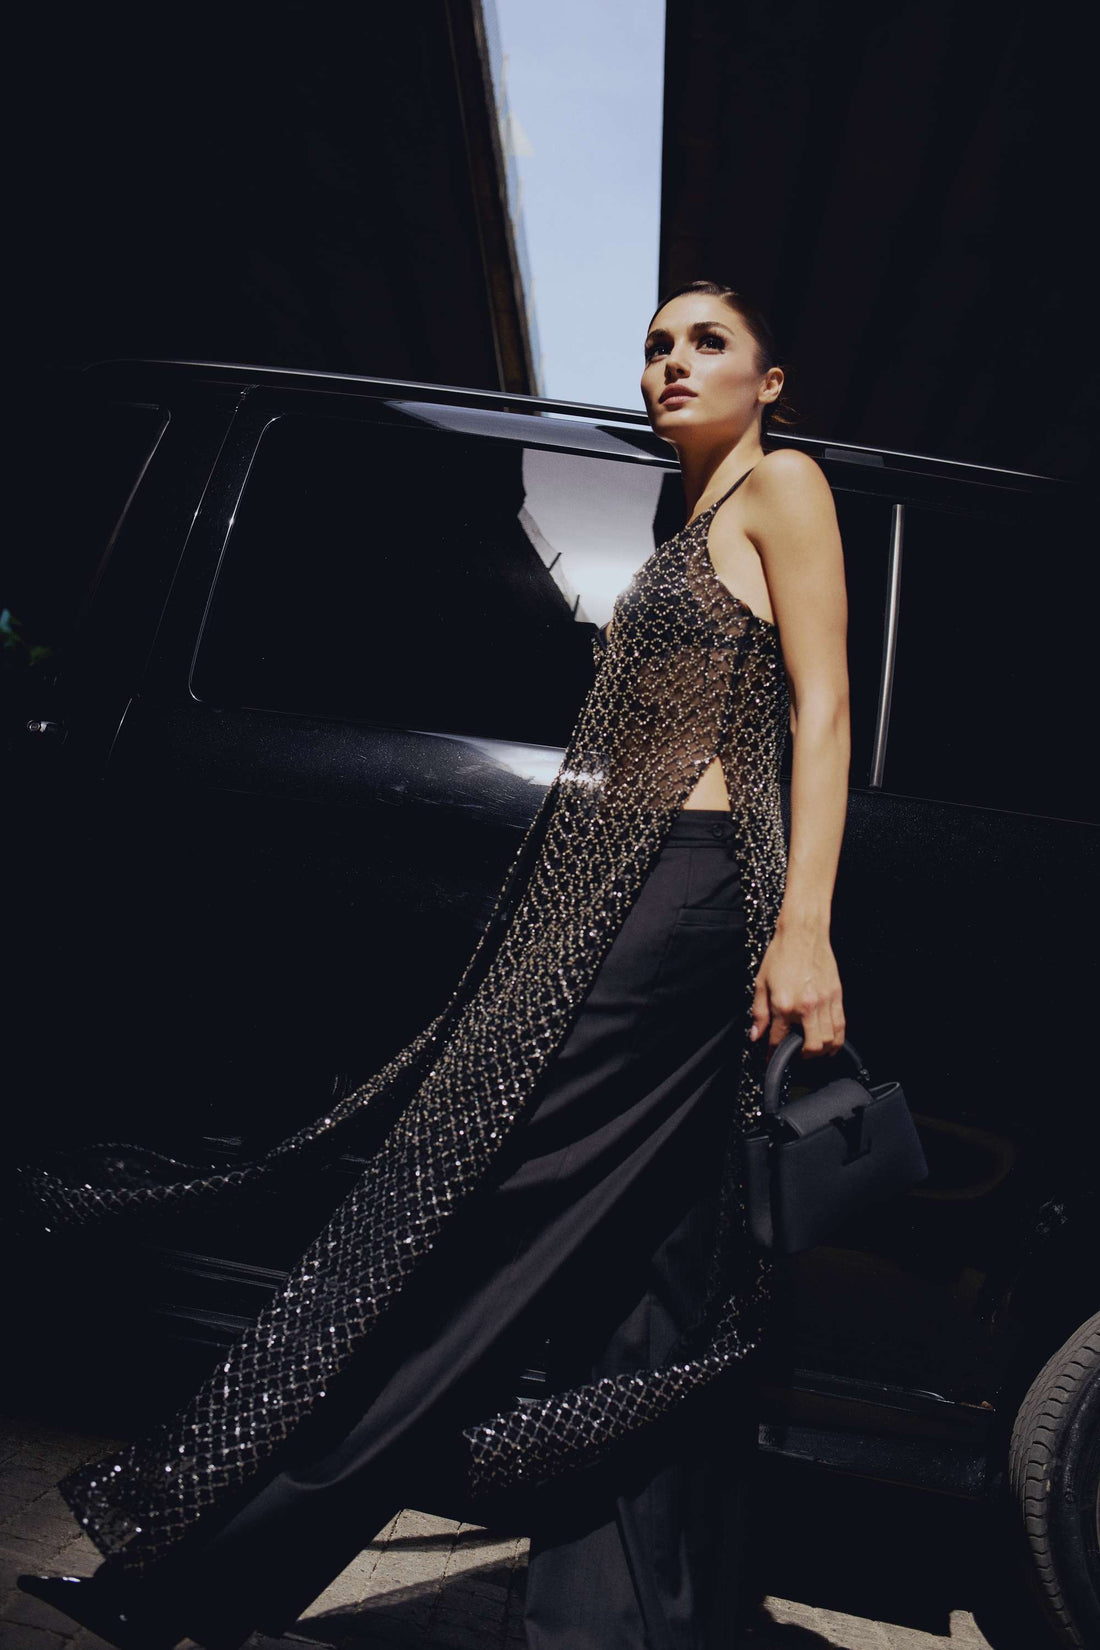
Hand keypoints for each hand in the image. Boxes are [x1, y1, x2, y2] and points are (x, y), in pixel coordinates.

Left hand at [748, 923, 844, 1058]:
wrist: (802, 933)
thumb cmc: (781, 954)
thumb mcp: (761, 983)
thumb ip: (759, 1013)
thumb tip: (756, 1034)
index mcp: (784, 1005)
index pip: (778, 1039)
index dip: (773, 1053)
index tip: (771, 1058)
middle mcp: (806, 1007)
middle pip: (811, 1047)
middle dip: (802, 1057)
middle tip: (795, 1056)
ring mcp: (824, 1002)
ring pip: (829, 1040)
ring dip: (821, 1052)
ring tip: (812, 1052)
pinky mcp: (836, 996)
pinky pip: (841, 1026)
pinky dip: (837, 1040)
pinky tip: (831, 1044)